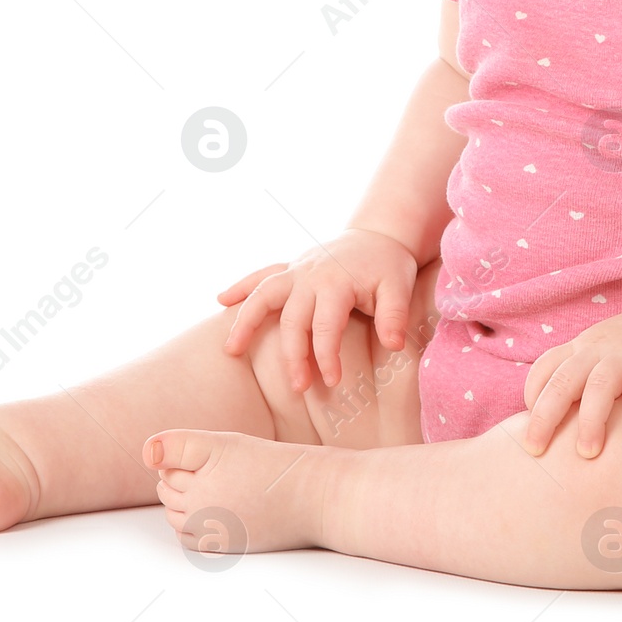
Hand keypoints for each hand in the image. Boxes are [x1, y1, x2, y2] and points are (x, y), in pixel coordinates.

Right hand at [216, 228, 417, 392]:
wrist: (379, 234)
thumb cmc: (389, 265)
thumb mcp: (399, 286)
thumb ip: (394, 315)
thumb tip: (393, 344)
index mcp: (336, 282)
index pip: (326, 325)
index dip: (326, 355)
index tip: (332, 381)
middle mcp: (310, 275)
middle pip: (292, 318)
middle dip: (292, 355)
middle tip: (298, 388)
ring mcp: (297, 270)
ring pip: (263, 294)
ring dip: (246, 320)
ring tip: (231, 349)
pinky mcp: (291, 267)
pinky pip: (261, 275)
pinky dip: (241, 286)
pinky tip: (221, 301)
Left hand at [520, 303, 621, 457]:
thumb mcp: (602, 353)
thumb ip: (582, 378)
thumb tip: (557, 424)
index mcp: (582, 349)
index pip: (545, 369)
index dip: (532, 397)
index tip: (532, 428)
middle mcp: (598, 350)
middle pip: (563, 381)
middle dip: (545, 416)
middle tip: (536, 449)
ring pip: (599, 384)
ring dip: (590, 419)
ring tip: (588, 452)